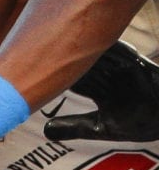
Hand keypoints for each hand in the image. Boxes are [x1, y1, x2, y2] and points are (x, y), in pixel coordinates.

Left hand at [44, 41, 158, 141]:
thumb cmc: (138, 123)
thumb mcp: (100, 127)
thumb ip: (74, 126)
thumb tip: (45, 131)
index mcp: (98, 87)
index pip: (71, 76)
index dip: (53, 72)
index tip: (30, 66)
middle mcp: (108, 75)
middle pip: (81, 61)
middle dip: (62, 54)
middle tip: (38, 46)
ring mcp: (122, 68)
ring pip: (97, 54)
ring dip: (81, 46)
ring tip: (60, 38)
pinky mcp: (139, 65)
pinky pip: (124, 53)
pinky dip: (110, 47)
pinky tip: (95, 40)